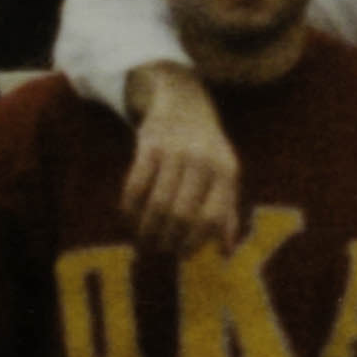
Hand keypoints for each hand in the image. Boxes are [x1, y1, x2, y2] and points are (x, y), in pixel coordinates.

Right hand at [116, 63, 239, 254]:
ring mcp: (175, 152)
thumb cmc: (208, 149)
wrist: (184, 101)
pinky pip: (135, 186)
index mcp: (226, 172)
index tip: (183, 254)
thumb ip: (227, 213)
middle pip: (182, 215)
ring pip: (157, 204)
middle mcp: (202, 162)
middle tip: (160, 250)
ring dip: (147, 229)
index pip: (212, 218)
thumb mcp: (226, 175)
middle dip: (168, 240)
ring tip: (144, 241)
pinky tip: (129, 219)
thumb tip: (226, 254)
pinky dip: (130, 209)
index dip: (195, 242)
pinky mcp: (149, 145)